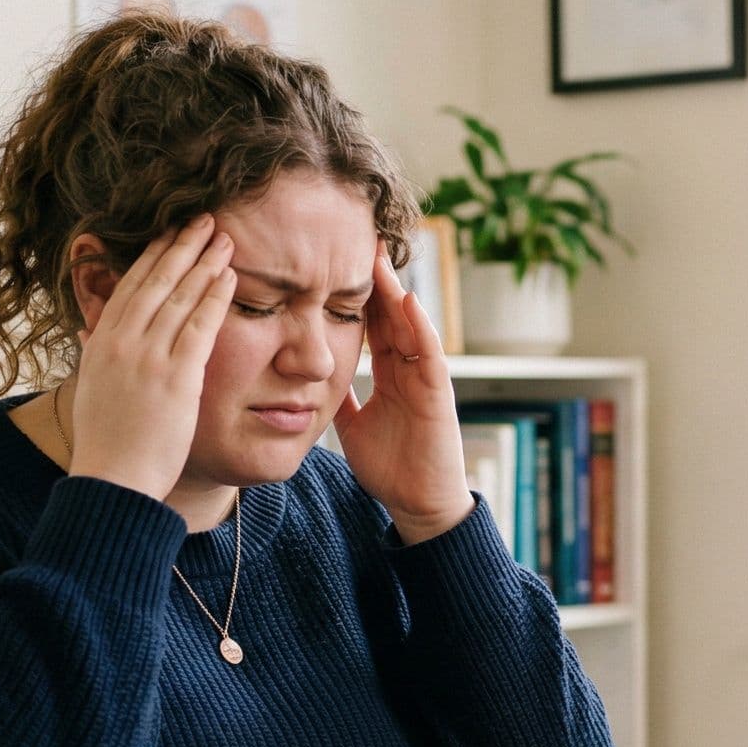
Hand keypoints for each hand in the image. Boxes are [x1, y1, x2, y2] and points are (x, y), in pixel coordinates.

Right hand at [65, 215, 235, 500]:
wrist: (111, 481)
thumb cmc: (106, 442)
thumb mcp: (92, 389)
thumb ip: (94, 355)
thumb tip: (87, 333)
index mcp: (100, 344)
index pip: (128, 287)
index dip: (152, 257)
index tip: (169, 234)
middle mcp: (121, 343)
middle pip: (155, 281)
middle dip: (180, 246)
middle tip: (202, 220)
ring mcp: (148, 358)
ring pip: (179, 297)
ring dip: (203, 263)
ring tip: (223, 238)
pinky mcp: (176, 378)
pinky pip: (199, 327)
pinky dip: (214, 297)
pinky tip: (230, 277)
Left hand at [335, 253, 472, 541]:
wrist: (418, 504)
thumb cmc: (391, 468)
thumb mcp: (352, 425)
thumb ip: (338, 398)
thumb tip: (308, 376)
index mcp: (390, 376)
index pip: (373, 327)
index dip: (357, 296)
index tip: (337, 264)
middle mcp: (410, 371)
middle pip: (392, 316)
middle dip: (376, 282)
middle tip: (358, 242)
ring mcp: (426, 379)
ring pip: (411, 326)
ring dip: (396, 293)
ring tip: (379, 259)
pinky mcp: (438, 394)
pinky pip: (430, 353)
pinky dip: (421, 327)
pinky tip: (408, 301)